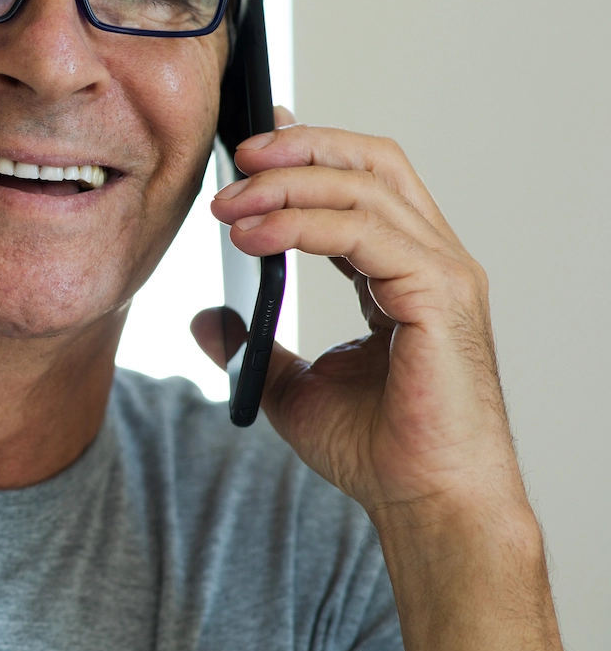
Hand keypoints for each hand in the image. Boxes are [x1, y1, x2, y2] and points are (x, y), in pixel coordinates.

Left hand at [193, 108, 523, 521]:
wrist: (424, 504)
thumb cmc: (381, 451)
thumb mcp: (292, 387)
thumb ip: (255, 346)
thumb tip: (207, 319)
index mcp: (401, 270)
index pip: (359, 182)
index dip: (306, 152)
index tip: (247, 146)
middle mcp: (429, 260)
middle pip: (369, 163)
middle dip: (298, 148)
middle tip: (234, 157)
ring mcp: (442, 273)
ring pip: (363, 188)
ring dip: (285, 186)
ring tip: (228, 206)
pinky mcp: (439, 295)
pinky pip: (364, 234)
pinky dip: (302, 225)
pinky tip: (254, 237)